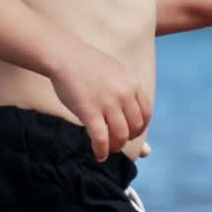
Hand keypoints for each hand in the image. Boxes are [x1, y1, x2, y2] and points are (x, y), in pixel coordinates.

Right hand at [50, 40, 151, 161]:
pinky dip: (102, 151)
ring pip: (120, 135)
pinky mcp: (90, 111)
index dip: (140, 127)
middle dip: (128, 138)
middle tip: (117, 140)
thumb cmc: (88, 66)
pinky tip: (99, 155)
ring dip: (116, 147)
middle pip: (135, 127)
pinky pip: (101, 138)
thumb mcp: (116, 73)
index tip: (131, 131)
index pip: (146, 113)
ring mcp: (107, 103)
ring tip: (109, 149)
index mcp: (133, 83)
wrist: (65, 56)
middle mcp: (124, 94)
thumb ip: (129, 94)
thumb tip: (137, 110)